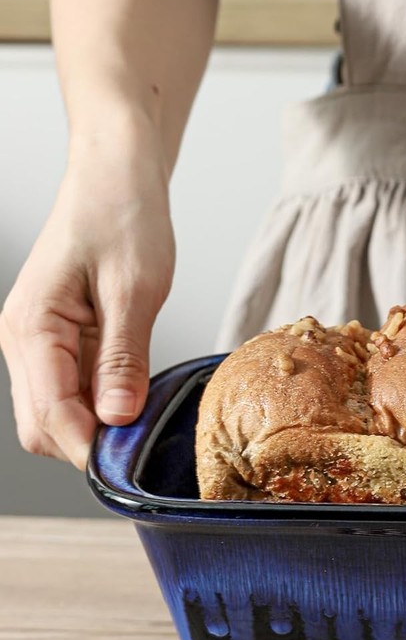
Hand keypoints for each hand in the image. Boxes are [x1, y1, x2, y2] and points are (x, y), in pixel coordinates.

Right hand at [0, 135, 174, 469]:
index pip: (50, 416)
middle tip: (147, 443)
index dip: (91, 448)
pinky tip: (138, 393)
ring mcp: (40, 343)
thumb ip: (124, 359)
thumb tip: (117, 420)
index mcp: (32, 328)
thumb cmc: (123, 218)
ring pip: (59, 412)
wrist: (116, 177)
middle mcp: (25, 340)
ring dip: (100, 424)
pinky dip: (104, 401)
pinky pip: (76, 388)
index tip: (134, 462)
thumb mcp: (135, 290)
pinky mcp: (62, 340)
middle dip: (92, 443)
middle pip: (46, 424)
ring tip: (148, 414)